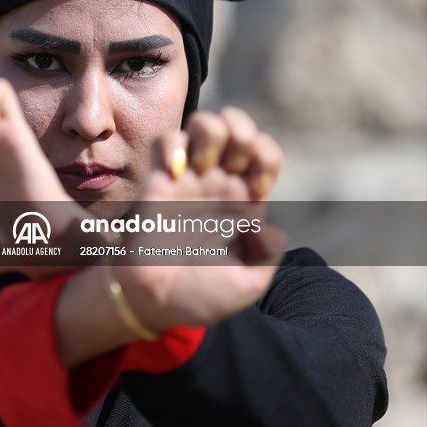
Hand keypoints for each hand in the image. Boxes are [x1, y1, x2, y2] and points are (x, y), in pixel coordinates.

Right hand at [116, 107, 284, 329]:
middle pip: (237, 125)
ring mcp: (189, 178)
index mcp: (244, 200)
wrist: (156, 303)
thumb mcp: (250, 283)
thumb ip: (269, 253)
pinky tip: (177, 170)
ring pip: (203, 122)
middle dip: (243, 131)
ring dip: (211, 132)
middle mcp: (218, 181)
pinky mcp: (159, 179)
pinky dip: (174, 145)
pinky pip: (166, 139)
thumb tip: (261, 222)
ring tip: (203, 165)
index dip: (268, 158)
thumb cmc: (201, 295)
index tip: (257, 192)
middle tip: (234, 164)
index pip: (265, 152)